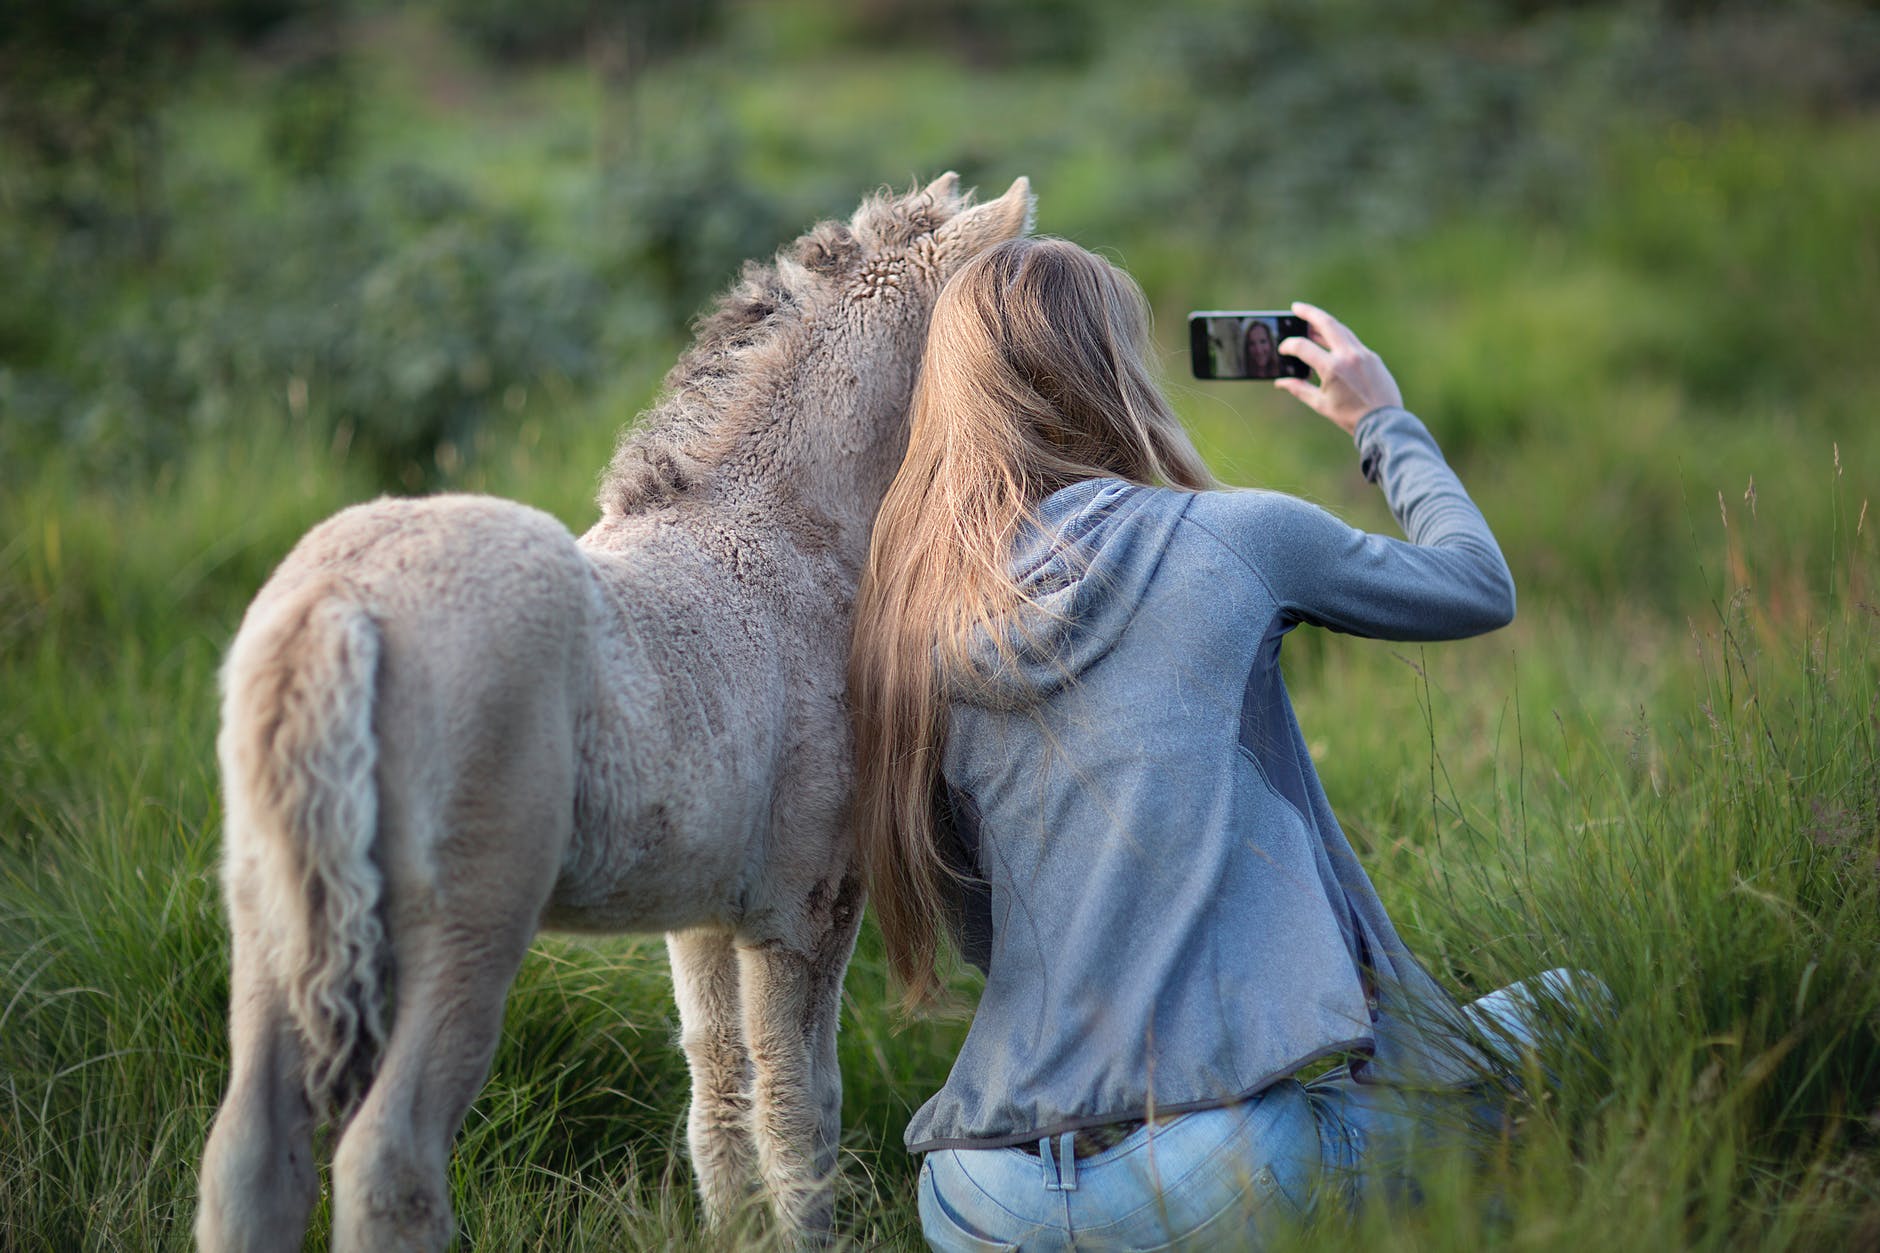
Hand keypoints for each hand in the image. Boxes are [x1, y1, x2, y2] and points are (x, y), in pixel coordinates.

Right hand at [1274, 301, 1403, 435]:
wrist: (1382, 421)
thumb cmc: (1349, 416)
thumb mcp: (1321, 404)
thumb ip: (1299, 389)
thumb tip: (1281, 382)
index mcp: (1332, 368)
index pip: (1303, 347)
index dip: (1289, 346)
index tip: (1283, 349)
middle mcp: (1348, 355)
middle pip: (1326, 324)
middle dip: (1310, 313)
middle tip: (1297, 307)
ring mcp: (1362, 353)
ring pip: (1341, 329)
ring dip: (1325, 323)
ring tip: (1312, 322)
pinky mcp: (1372, 357)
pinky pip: (1352, 341)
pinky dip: (1339, 337)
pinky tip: (1331, 341)